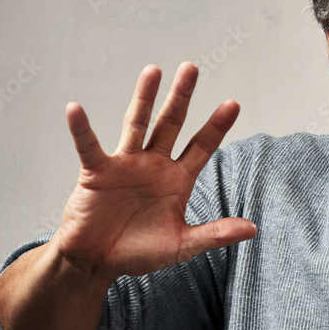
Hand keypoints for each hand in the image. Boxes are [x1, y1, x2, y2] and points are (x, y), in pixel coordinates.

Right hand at [53, 62, 256, 281]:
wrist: (98, 262)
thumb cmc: (139, 252)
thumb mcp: (182, 245)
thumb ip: (214, 234)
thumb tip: (253, 229)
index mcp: (177, 180)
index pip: (202, 147)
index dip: (217, 126)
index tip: (233, 103)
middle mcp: (154, 165)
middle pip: (170, 123)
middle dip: (182, 97)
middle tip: (192, 67)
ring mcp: (125, 165)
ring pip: (137, 124)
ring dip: (144, 97)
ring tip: (154, 70)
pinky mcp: (97, 172)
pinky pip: (89, 146)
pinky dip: (81, 128)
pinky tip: (75, 109)